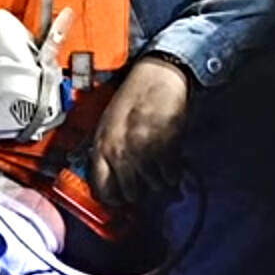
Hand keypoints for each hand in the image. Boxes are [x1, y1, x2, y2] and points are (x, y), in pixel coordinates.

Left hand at [88, 56, 192, 207]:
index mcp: (101, 146)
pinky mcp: (164, 147)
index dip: (115, 198)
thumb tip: (115, 183)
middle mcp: (119, 152)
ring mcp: (142, 151)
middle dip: (141, 191)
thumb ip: (109, 153)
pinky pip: (171, 176)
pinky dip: (174, 173)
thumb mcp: (109, 126)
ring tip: (161, 164)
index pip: (102, 190)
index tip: (124, 198)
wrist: (156, 76)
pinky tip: (172, 159)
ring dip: (160, 180)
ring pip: (154, 187)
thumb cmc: (133, 99)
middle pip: (131, 194)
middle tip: (147, 180)